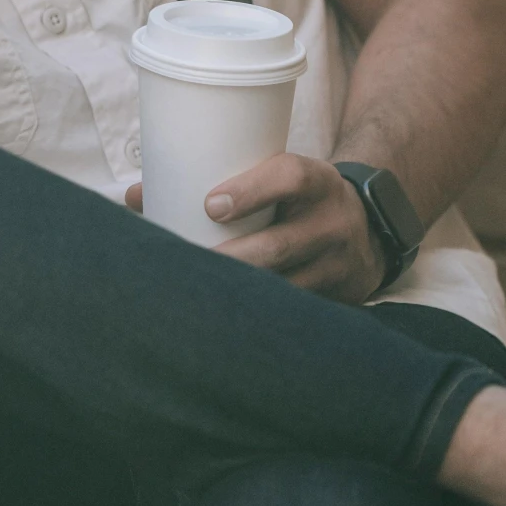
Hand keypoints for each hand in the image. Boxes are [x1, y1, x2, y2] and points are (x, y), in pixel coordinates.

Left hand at [123, 156, 385, 303]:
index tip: (211, 206)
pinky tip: (230, 328)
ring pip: (288, 287)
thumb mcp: (275, 177)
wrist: (369, 228)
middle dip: (234, 259)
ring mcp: (338, 263)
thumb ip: (217, 180)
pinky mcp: (339, 298)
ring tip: (199, 302)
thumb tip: (135, 197)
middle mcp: (332, 220)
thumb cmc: (296, 199)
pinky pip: (297, 313)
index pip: (290, 177)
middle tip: (190, 267)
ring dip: (244, 296)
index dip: (252, 190)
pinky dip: (263, 319)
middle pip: (281, 244)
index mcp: (316, 181)